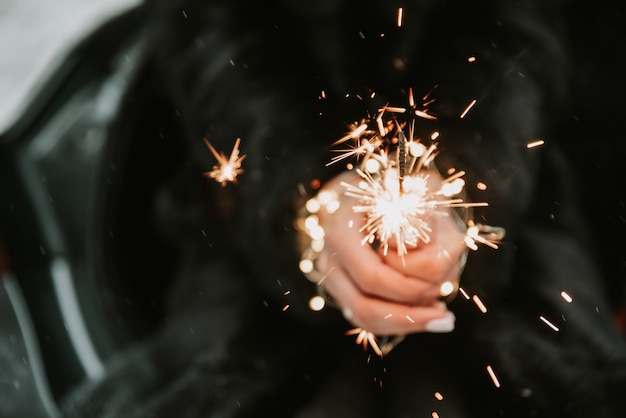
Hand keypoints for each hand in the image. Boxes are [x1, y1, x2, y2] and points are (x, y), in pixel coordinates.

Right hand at [316, 171, 465, 335]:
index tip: (444, 286)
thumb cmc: (405, 193)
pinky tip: (427, 316)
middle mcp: (328, 256)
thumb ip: (417, 218)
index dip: (410, 288)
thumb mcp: (417, 196)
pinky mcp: (341, 290)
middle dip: (410, 313)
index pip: (372, 276)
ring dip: (406, 323)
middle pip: (364, 305)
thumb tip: (408, 241)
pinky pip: (366, 320)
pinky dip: (399, 322)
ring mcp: (331, 276)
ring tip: (440, 318)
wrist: (383, 195)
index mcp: (341, 230)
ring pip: (363, 320)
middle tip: (445, 314)